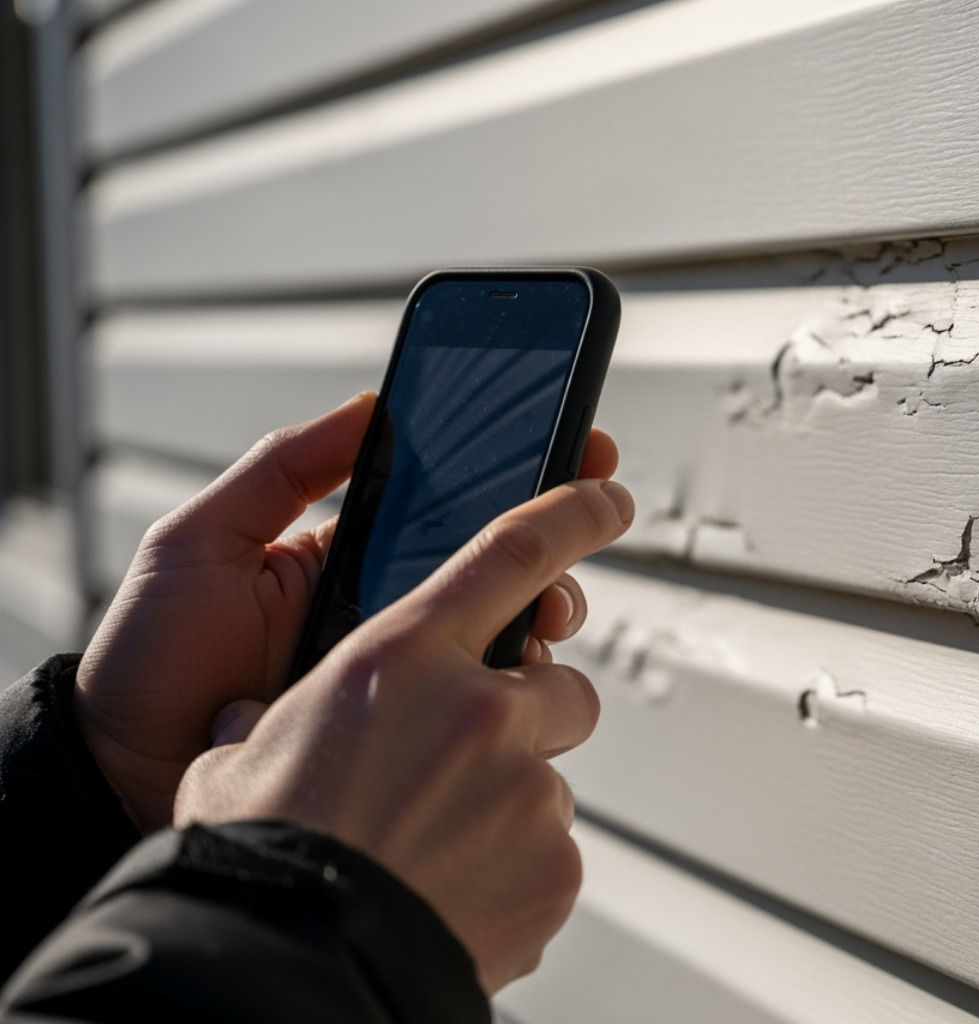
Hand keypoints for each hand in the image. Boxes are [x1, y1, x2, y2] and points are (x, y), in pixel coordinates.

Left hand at [74, 393, 619, 830]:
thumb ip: (284, 466)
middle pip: (495, 571)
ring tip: (546, 611)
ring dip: (542, 613)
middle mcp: (388, 615)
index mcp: (350, 559)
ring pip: (501, 636)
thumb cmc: (150, 660)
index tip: (574, 445)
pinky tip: (516, 671)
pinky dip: (513, 686)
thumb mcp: (204, 539)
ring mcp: (404, 677)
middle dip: (551, 545)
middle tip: (574, 532)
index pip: (448, 507)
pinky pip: (477, 704)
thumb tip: (371, 406)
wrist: (119, 776)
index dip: (518, 474)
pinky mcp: (408, 736)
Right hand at [175, 476, 633, 990]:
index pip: (514, 553)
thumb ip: (281, 718)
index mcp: (404, 659)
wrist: (290, 964)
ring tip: (433, 845)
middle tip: (465, 761)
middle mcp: (482, 713)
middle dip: (526, 716)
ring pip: (548, 778)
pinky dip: (511, 868)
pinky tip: (451, 889)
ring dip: (505, 801)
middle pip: (557, 685)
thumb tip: (257, 722)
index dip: (572, 513)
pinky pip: (549, 852)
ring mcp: (528, 792)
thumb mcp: (242, 757)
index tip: (607, 495)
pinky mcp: (556, 866)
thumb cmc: (262, 857)